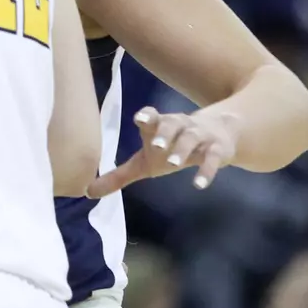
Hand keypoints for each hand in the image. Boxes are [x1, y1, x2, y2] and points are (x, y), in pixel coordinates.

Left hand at [90, 107, 238, 196]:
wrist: (220, 134)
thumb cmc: (171, 148)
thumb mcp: (144, 162)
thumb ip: (118, 175)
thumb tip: (87, 192)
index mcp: (160, 125)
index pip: (152, 116)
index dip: (147, 116)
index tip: (140, 118)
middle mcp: (180, 126)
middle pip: (172, 124)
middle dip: (164, 133)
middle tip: (154, 145)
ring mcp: (200, 136)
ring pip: (192, 138)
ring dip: (182, 149)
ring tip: (174, 164)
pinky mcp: (218, 149)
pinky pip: (213, 158)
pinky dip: (207, 170)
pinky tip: (200, 184)